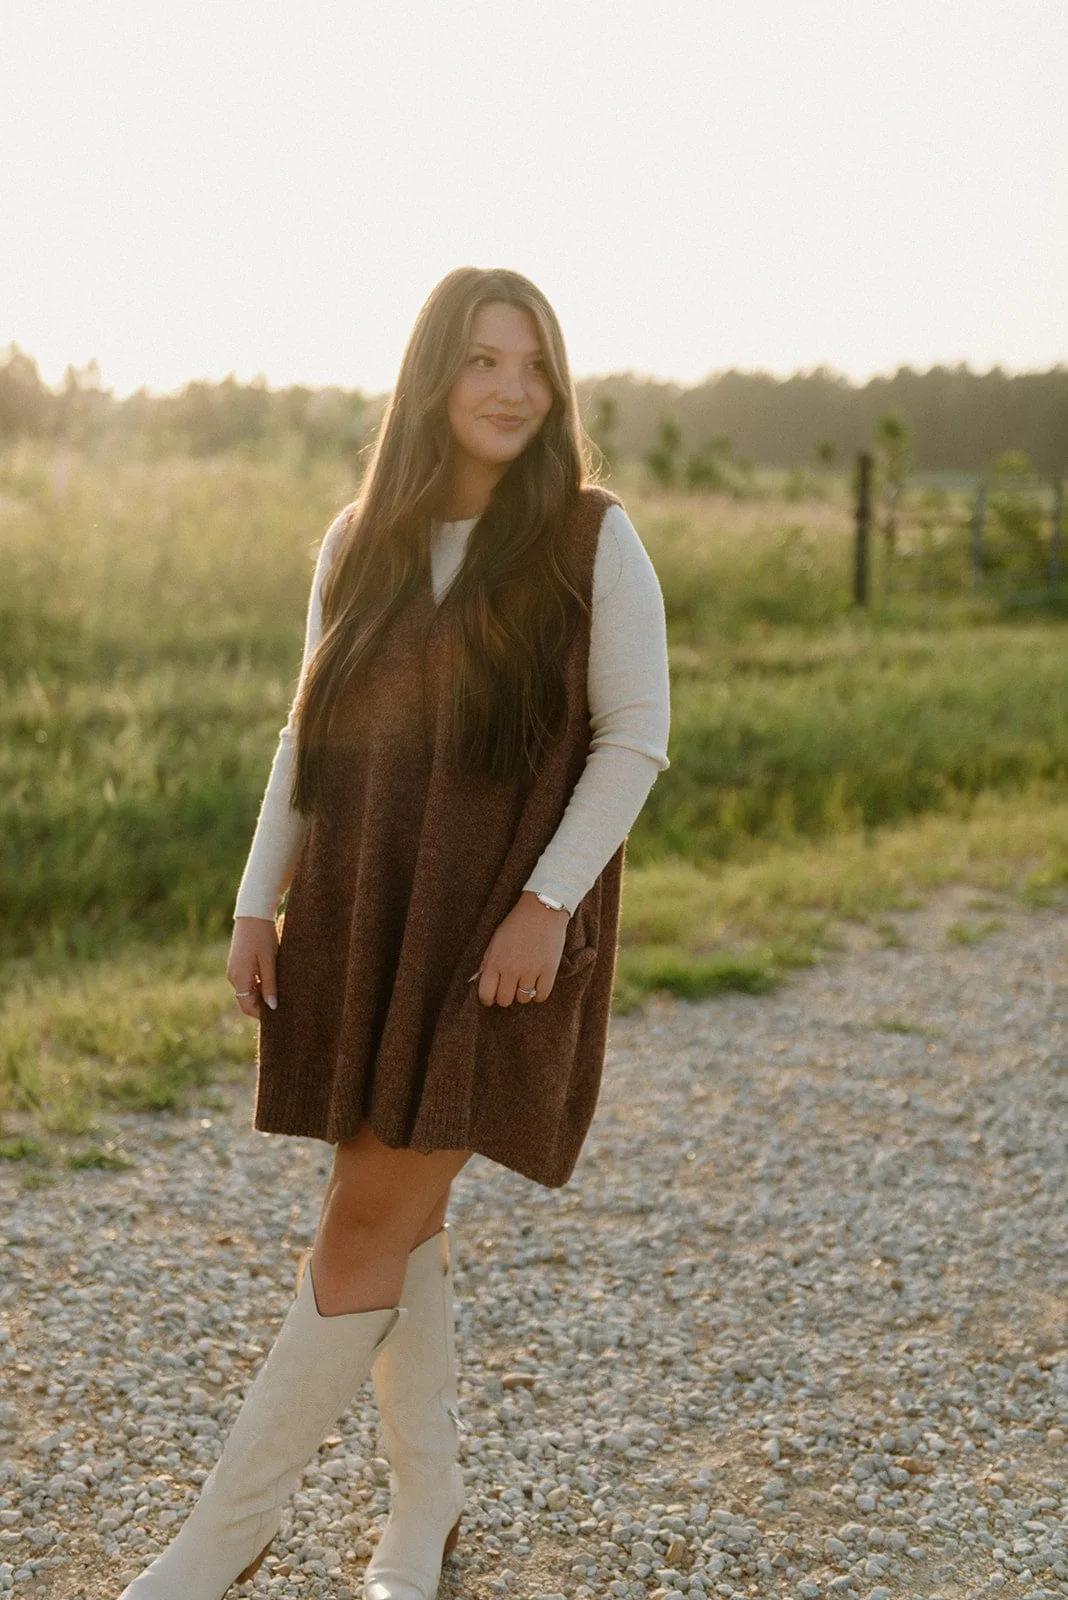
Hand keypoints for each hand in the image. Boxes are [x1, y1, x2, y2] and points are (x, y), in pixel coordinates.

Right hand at [226, 917, 278, 1017]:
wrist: (253, 914)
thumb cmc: (263, 937)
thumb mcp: (270, 962)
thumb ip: (270, 985)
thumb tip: (272, 1006)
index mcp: (240, 978)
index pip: (247, 1007)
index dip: (261, 1013)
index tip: (278, 1013)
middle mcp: (232, 977)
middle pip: (245, 1000)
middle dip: (261, 1004)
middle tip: (280, 1002)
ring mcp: (233, 970)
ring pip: (246, 990)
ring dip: (260, 993)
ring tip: (278, 988)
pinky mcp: (236, 963)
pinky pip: (245, 980)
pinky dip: (256, 983)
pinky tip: (270, 977)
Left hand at [471, 892, 568, 1006]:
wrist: (542, 909)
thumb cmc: (516, 924)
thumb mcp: (495, 941)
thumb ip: (486, 962)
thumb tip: (479, 982)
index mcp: (494, 961)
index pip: (486, 994)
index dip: (487, 999)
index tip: (491, 997)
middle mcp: (511, 969)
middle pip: (505, 1000)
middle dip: (505, 996)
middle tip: (509, 988)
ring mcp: (531, 971)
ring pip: (523, 999)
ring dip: (523, 993)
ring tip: (525, 981)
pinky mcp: (549, 971)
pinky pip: (541, 996)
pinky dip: (539, 994)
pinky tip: (537, 984)